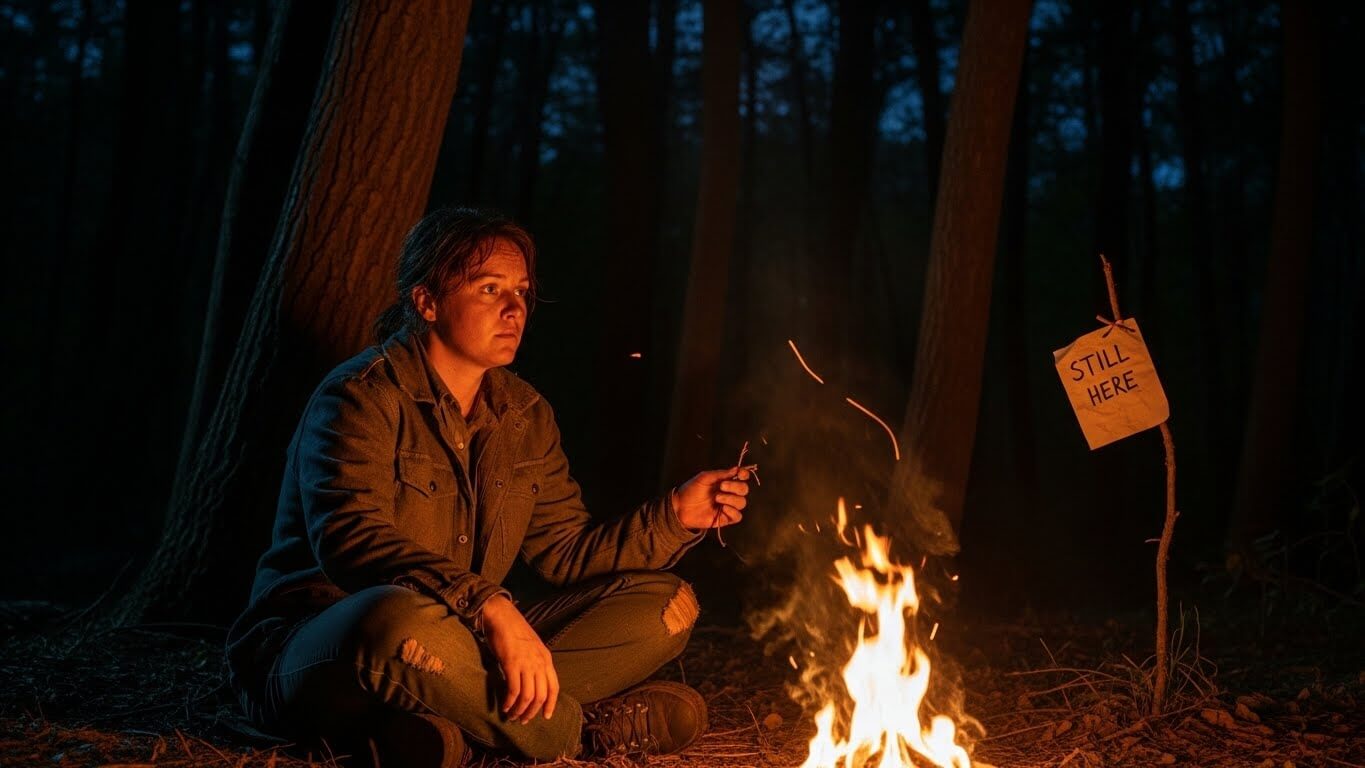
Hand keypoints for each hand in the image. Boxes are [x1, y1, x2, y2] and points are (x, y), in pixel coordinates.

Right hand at [479, 595, 558, 722]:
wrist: (502, 616)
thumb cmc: (514, 631)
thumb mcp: (533, 647)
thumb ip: (536, 662)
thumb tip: (533, 681)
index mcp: (546, 659)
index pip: (554, 687)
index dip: (551, 704)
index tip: (546, 716)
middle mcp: (539, 662)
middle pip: (541, 695)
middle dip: (533, 711)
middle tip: (524, 720)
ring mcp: (526, 663)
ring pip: (528, 696)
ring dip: (520, 710)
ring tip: (513, 716)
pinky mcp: (512, 664)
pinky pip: (513, 690)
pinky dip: (510, 702)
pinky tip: (505, 707)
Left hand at [672, 467, 750, 529]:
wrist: (681, 507)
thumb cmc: (691, 490)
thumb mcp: (704, 478)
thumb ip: (720, 474)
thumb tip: (736, 469)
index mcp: (725, 482)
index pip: (742, 478)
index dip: (744, 475)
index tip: (740, 474)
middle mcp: (729, 493)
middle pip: (744, 489)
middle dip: (736, 487)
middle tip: (722, 486)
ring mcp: (728, 506)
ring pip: (742, 503)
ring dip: (731, 499)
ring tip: (717, 498)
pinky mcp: (725, 518)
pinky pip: (738, 516)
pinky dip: (733, 511)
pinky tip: (723, 508)